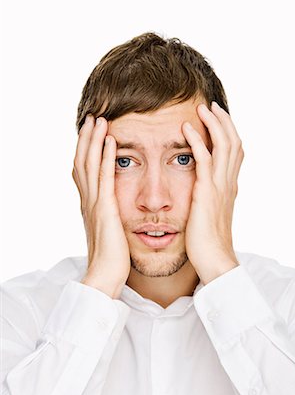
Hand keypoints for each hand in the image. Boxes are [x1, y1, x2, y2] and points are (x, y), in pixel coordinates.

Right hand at [72, 115, 130, 297]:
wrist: (104, 276)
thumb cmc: (110, 258)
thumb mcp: (107, 232)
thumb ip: (106, 217)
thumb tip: (110, 211)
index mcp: (89, 205)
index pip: (84, 172)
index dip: (85, 151)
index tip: (90, 134)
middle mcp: (88, 201)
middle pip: (83, 162)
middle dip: (86, 139)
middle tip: (92, 118)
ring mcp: (94, 204)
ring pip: (90, 165)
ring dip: (94, 141)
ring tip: (100, 120)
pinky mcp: (105, 209)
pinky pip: (106, 178)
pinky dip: (107, 158)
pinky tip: (111, 142)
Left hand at [182, 102, 243, 284]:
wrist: (214, 260)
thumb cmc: (209, 242)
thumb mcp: (212, 214)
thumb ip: (210, 198)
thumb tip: (204, 190)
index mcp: (229, 186)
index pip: (234, 152)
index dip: (228, 132)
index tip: (217, 118)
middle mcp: (228, 182)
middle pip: (233, 141)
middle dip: (223, 121)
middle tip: (210, 105)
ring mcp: (219, 186)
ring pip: (223, 145)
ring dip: (213, 123)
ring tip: (201, 108)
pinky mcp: (207, 192)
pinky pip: (203, 159)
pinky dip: (197, 141)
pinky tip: (186, 128)